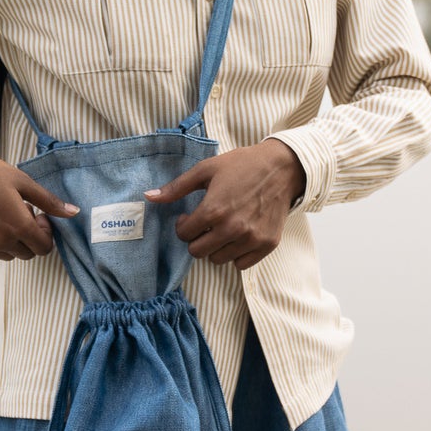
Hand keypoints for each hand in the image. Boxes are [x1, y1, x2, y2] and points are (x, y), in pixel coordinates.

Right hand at [0, 140, 77, 260]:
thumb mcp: (22, 181)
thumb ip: (49, 201)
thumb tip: (73, 213)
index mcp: (18, 227)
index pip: (44, 248)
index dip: (46, 232)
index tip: (38, 215)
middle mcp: (0, 241)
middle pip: (27, 253)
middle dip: (30, 236)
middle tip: (21, 211)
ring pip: (7, 254)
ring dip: (11, 240)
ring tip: (2, 213)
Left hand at [145, 138, 305, 269]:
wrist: (281, 167)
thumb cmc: (242, 165)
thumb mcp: (206, 170)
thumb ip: (176, 187)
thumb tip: (148, 197)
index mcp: (214, 210)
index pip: (184, 235)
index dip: (182, 226)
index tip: (190, 217)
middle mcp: (232, 229)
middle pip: (198, 252)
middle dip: (197, 239)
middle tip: (205, 225)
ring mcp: (251, 239)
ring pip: (219, 259)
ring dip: (216, 247)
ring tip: (222, 229)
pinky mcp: (267, 244)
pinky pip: (241, 264)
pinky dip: (237, 254)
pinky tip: (238, 236)